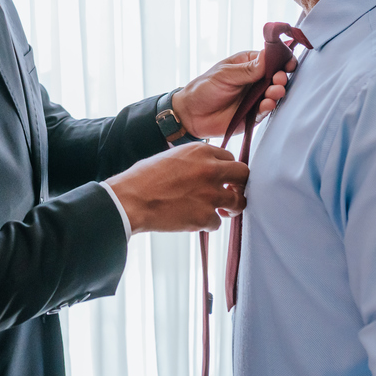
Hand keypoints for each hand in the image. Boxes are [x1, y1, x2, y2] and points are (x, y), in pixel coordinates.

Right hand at [106, 144, 248, 232]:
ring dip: (231, 207)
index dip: (226, 169)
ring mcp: (210, 194)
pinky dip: (208, 224)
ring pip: (238, 201)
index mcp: (200, 151)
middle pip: (243, 174)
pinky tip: (196, 221)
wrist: (132, 200)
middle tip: (232, 191)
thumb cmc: (143, 178)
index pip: (229, 157)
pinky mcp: (205, 216)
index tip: (223, 178)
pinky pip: (217, 223)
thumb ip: (192, 160)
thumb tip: (200, 167)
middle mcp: (210, 170)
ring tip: (222, 211)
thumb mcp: (171, 156)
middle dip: (239, 184)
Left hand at [170, 50, 296, 139]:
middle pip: (277, 76)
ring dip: (277, 92)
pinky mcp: (254, 114)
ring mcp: (256, 97)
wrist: (191, 114)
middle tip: (279, 78)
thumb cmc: (205, 88)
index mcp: (249, 64)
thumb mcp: (224, 74)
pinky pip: (266, 110)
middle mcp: (256, 80)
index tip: (288, 62)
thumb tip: (269, 56)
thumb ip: (248, 69)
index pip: (271, 58)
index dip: (282, 59)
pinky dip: (269, 106)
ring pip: (274, 93)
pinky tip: (267, 104)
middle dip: (281, 77)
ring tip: (275, 91)